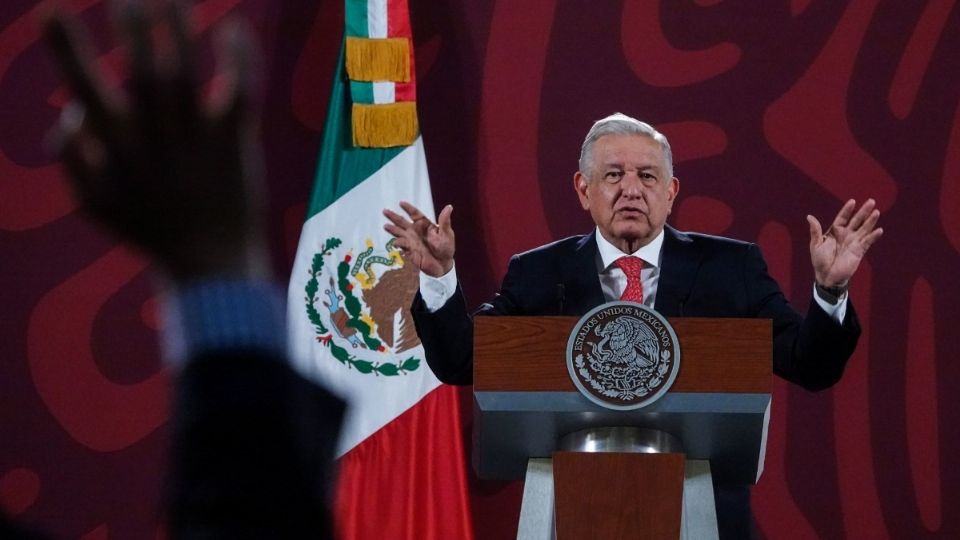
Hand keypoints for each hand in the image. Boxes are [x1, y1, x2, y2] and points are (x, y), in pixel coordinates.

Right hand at [44, 1, 267, 283]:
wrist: (210, 266)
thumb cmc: (150, 233)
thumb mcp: (94, 206)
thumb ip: (73, 163)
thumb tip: (69, 116)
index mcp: (118, 149)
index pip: (86, 90)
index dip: (68, 48)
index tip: (52, 9)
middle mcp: (155, 137)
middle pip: (139, 71)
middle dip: (129, 29)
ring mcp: (197, 138)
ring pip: (183, 71)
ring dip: (174, 28)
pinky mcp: (234, 143)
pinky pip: (239, 92)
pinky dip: (238, 57)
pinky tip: (232, 24)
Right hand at [383, 201, 454, 276]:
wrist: (443, 265)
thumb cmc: (446, 247)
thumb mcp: (447, 234)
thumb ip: (445, 221)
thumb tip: (449, 207)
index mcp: (424, 224)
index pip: (415, 214)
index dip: (408, 208)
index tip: (401, 203)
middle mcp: (415, 231)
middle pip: (402, 222)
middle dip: (393, 216)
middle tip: (385, 211)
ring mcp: (411, 240)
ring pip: (399, 233)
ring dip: (392, 229)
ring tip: (385, 226)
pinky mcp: (409, 250)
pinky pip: (402, 245)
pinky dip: (398, 243)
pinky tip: (396, 242)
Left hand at [807, 199, 882, 288]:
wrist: (827, 276)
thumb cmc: (820, 261)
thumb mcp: (816, 244)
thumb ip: (815, 231)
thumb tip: (809, 216)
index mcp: (835, 231)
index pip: (842, 217)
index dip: (847, 210)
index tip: (852, 201)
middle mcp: (846, 235)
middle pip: (856, 220)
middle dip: (863, 211)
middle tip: (871, 201)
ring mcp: (854, 242)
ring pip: (864, 229)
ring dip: (870, 221)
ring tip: (876, 212)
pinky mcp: (859, 251)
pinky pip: (867, 242)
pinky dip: (873, 236)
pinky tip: (879, 230)